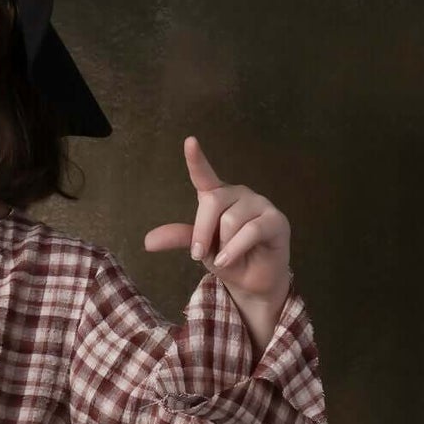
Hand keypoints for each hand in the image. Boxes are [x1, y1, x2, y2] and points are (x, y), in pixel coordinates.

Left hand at [145, 136, 292, 325]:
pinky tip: (228, 261)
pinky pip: (250, 231)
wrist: (253, 281)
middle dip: (201, 232)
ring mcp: (259, 204)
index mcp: (218, 197)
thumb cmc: (229, 259)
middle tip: (197, 254)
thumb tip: (148, 242)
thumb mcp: (200, 249)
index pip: (205, 175)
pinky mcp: (275, 220)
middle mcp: (239, 194)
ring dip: (223, 247)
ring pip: (231, 220)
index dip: (196, 159)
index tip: (189, 141)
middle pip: (212, 202)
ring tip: (227, 258)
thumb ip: (180, 238)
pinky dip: (235, 250)